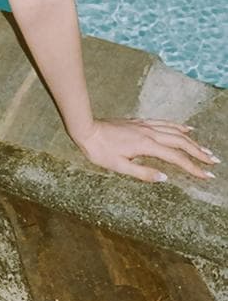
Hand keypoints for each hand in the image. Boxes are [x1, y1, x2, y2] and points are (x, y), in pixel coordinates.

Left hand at [72, 118, 218, 182]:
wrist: (86, 129)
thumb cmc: (100, 151)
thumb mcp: (119, 167)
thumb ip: (142, 173)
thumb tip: (164, 178)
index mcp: (146, 146)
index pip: (175, 158)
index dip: (193, 167)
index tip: (207, 175)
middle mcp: (148, 133)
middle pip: (180, 142)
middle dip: (198, 153)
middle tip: (214, 162)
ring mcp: (144, 125)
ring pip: (174, 131)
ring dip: (191, 140)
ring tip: (205, 148)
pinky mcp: (139, 122)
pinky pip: (163, 123)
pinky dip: (177, 126)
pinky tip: (185, 128)